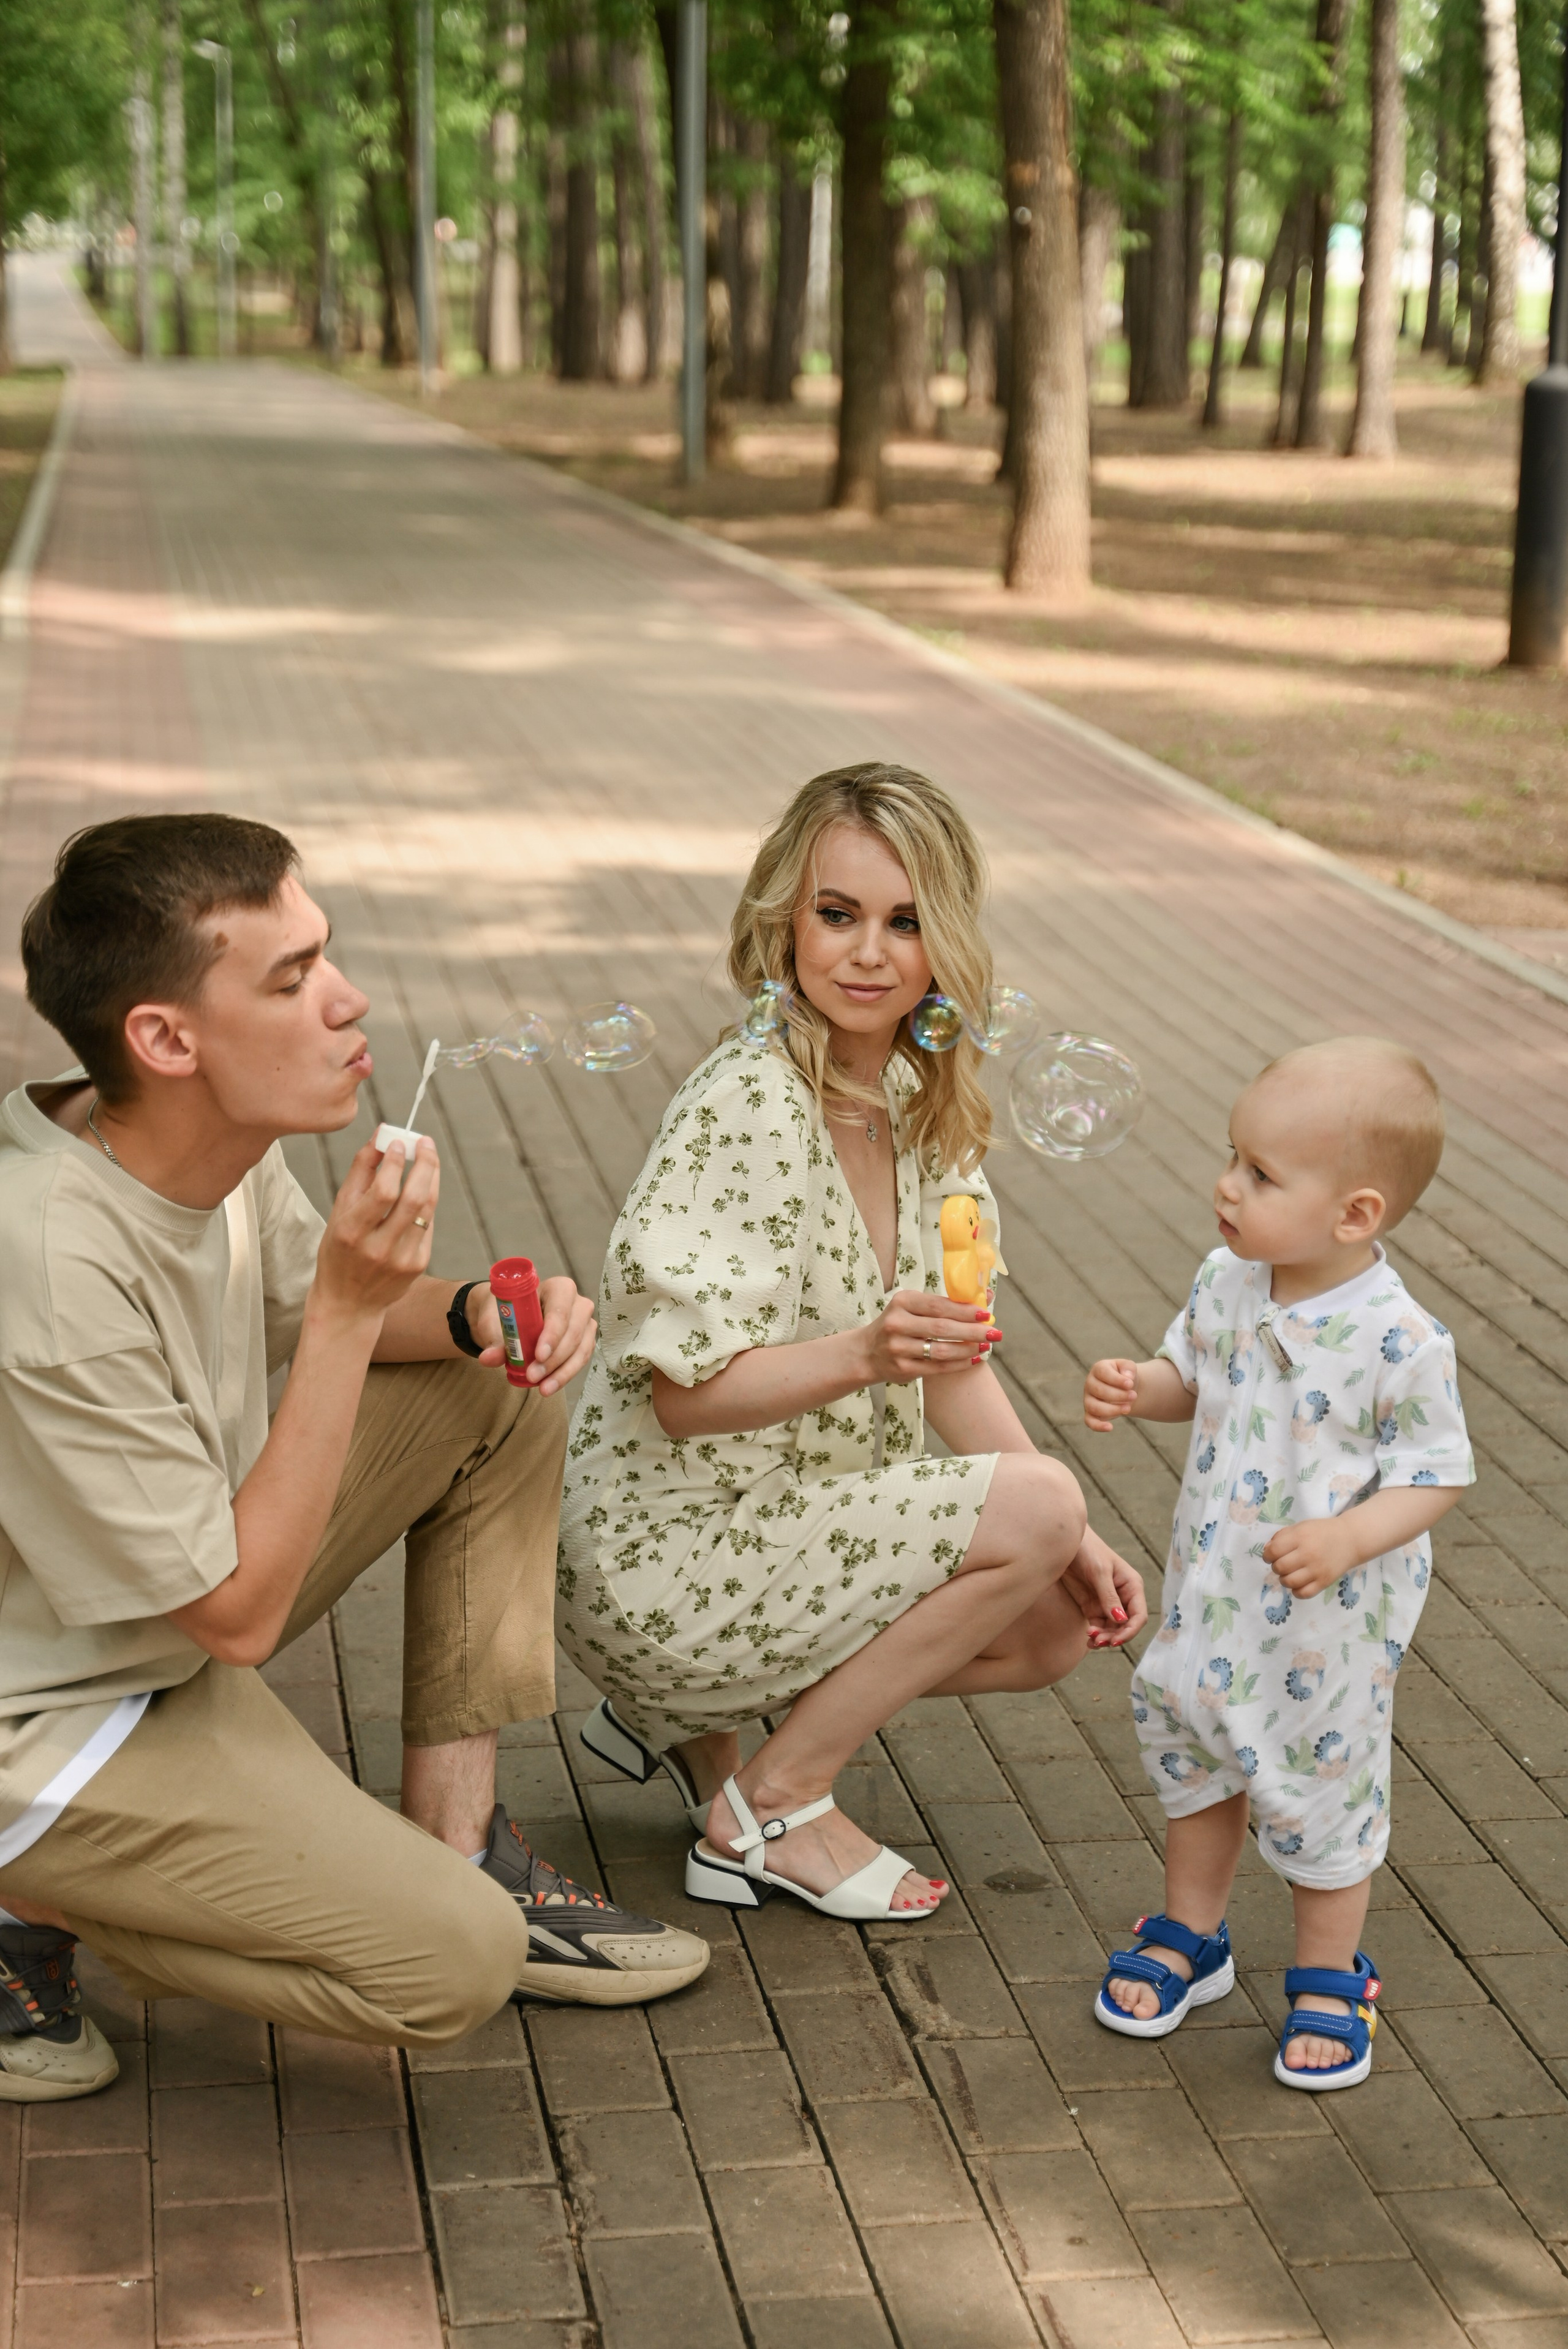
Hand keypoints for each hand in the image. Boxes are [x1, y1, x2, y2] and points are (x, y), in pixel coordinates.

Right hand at [311, 1137, 438, 1330]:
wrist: (348, 1303)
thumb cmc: (339, 1250)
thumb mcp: (339, 1212)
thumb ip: (360, 1173)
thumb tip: (380, 1136)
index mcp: (351, 1232)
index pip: (383, 1192)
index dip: (395, 1163)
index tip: (400, 1142)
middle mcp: (378, 1248)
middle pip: (413, 1198)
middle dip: (424, 1164)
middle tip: (425, 1142)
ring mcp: (402, 1259)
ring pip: (427, 1209)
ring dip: (431, 1178)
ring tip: (428, 1158)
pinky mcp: (418, 1265)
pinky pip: (428, 1224)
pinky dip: (427, 1202)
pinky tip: (422, 1190)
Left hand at [463, 1275, 597, 1395]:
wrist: (509, 1318)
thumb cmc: (505, 1313)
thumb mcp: (495, 1322)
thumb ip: (494, 1339)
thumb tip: (489, 1358)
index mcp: (557, 1288)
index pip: (560, 1310)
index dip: (553, 1333)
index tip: (539, 1355)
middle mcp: (577, 1303)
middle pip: (574, 1331)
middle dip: (554, 1358)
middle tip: (533, 1376)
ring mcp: (584, 1322)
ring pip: (581, 1349)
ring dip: (562, 1371)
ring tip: (542, 1388)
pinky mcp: (584, 1341)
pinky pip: (580, 1359)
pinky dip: (565, 1374)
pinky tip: (549, 1386)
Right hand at [860, 1288, 997, 1385]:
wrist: (867, 1352)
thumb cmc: (899, 1324)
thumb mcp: (913, 1307)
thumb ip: (945, 1302)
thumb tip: (986, 1295)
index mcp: (902, 1302)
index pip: (938, 1305)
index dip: (964, 1310)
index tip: (986, 1313)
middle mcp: (897, 1324)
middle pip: (942, 1328)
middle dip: (972, 1330)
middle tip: (994, 1332)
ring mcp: (898, 1348)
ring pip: (941, 1350)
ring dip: (968, 1348)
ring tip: (986, 1346)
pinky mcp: (903, 1369)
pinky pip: (937, 1368)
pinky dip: (958, 1364)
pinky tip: (973, 1359)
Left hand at [1060, 1527, 1145, 1646]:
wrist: (1064, 1544)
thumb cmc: (1087, 1550)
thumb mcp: (1099, 1572)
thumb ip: (1109, 1596)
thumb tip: (1121, 1620)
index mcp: (1132, 1586)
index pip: (1139, 1615)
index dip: (1130, 1631)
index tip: (1116, 1641)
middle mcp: (1123, 1597)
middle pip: (1126, 1626)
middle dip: (1115, 1636)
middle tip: (1098, 1641)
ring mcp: (1107, 1602)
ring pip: (1112, 1629)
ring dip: (1104, 1638)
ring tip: (1091, 1641)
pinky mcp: (1092, 1606)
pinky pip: (1098, 1626)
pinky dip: (1095, 1635)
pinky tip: (1088, 1640)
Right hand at [1085, 1357, 1137, 1431]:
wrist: (1126, 1389)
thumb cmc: (1125, 1377)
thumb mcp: (1129, 1368)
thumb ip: (1129, 1368)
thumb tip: (1128, 1377)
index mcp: (1098, 1369)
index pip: (1103, 1373)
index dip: (1116, 1380)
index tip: (1130, 1384)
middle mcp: (1089, 1384)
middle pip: (1099, 1390)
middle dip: (1119, 1395)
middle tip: (1134, 1396)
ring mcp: (1088, 1399)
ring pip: (1094, 1407)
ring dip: (1112, 1409)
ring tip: (1128, 1408)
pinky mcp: (1090, 1413)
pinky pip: (1089, 1421)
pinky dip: (1098, 1426)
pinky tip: (1110, 1427)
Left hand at [1263, 1517, 1358, 1598]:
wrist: (1350, 1540)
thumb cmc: (1322, 1532)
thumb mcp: (1301, 1527)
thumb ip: (1282, 1536)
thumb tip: (1266, 1550)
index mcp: (1300, 1537)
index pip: (1273, 1551)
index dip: (1267, 1555)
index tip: (1270, 1556)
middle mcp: (1308, 1554)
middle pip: (1279, 1567)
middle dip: (1276, 1567)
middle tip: (1282, 1564)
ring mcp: (1317, 1569)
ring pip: (1289, 1582)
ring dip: (1284, 1579)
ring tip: (1289, 1573)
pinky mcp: (1325, 1582)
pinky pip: (1303, 1593)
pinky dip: (1296, 1591)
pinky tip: (1299, 1583)